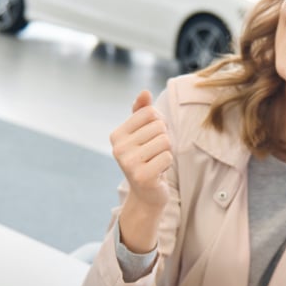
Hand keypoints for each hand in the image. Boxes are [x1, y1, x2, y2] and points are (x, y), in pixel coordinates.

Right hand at [111, 90, 172, 210]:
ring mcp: (128, 163)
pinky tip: (158, 172)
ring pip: (165, 141)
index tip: (151, 139)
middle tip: (154, 154)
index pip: (150, 112)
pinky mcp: (142, 176)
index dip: (159, 123)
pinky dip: (167, 163)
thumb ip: (142, 111)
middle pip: (159, 127)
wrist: (146, 193)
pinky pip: (167, 156)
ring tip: (156, 162)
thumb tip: (145, 92)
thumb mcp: (143, 133)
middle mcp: (118, 148)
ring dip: (166, 152)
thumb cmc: (146, 158)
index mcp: (117, 135)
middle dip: (164, 139)